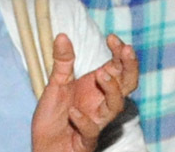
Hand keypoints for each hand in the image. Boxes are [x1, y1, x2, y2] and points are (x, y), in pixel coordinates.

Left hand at [32, 33, 136, 151]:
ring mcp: (96, 121)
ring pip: (115, 106)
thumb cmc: (54, 116)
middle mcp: (100, 102)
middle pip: (127, 84)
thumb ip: (62, 61)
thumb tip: (62, 35)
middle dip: (130, 67)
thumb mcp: (56, 83)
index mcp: (97, 87)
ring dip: (112, 89)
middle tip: (126, 50)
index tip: (112, 38)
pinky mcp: (86, 141)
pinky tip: (72, 112)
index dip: (120, 52)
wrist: (43, 146)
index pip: (117, 67)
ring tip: (100, 74)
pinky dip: (84, 121)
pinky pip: (91, 131)